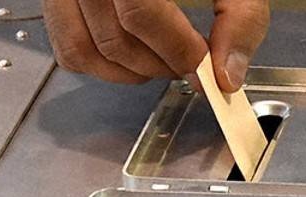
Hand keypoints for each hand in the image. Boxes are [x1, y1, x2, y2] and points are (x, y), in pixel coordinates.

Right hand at [42, 0, 268, 91]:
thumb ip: (237, 17)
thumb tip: (227, 71)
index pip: (140, 15)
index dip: (177, 52)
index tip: (205, 68)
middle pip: (115, 40)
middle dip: (161, 65)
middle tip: (191, 63)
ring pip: (86, 52)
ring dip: (132, 72)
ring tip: (165, 59)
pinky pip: (68, 49)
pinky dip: (102, 66)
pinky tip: (134, 53)